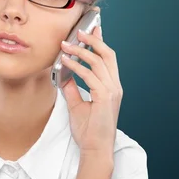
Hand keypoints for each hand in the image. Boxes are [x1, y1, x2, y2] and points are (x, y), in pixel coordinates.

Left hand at [59, 26, 122, 155]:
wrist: (94, 148)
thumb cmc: (88, 130)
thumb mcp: (77, 104)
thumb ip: (72, 88)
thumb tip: (63, 75)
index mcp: (111, 87)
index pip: (108, 59)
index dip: (100, 43)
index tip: (91, 30)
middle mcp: (114, 86)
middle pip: (107, 55)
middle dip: (93, 40)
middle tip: (78, 32)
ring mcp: (111, 91)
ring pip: (99, 61)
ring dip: (80, 50)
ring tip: (65, 45)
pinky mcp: (105, 97)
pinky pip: (90, 75)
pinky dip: (77, 66)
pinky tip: (65, 61)